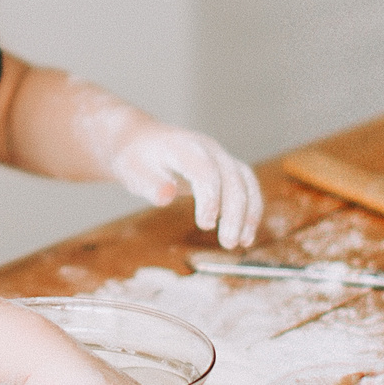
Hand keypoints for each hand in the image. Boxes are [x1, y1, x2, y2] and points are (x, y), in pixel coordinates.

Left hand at [107, 122, 263, 248]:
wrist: (142, 141)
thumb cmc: (136, 158)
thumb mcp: (133, 171)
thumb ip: (150, 184)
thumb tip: (166, 196)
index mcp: (184, 147)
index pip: (206, 171)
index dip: (210, 199)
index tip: (205, 225)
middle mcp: (208, 148)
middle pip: (232, 178)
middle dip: (235, 212)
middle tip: (229, 243)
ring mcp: (220, 156)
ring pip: (245, 181)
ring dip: (248, 212)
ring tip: (242, 243)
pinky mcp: (226, 168)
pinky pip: (246, 186)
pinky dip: (250, 209)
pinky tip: (245, 234)